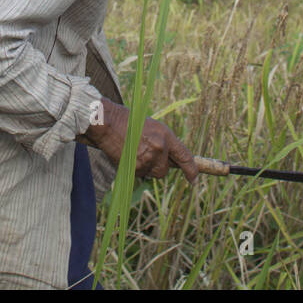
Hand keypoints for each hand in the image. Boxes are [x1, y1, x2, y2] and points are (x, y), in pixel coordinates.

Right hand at [83, 98, 198, 181]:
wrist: (109, 123)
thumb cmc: (130, 122)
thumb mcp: (153, 128)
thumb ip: (164, 143)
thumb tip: (171, 161)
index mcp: (166, 136)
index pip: (184, 156)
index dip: (191, 170)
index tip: (194, 180)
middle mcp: (159, 148)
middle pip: (165, 170)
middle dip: (158, 165)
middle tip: (145, 152)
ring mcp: (147, 159)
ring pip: (152, 172)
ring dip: (146, 167)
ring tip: (134, 150)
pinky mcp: (136, 168)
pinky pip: (140, 174)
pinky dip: (135, 168)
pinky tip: (127, 155)